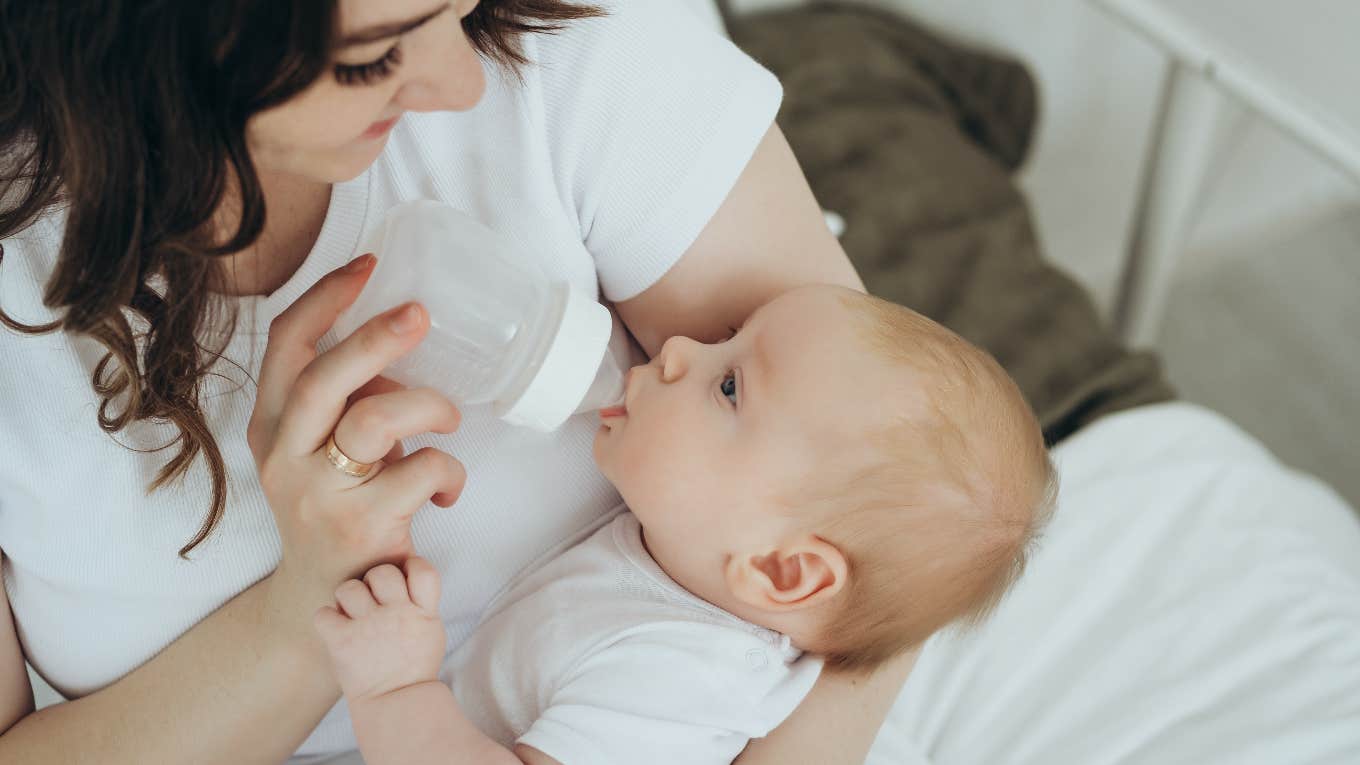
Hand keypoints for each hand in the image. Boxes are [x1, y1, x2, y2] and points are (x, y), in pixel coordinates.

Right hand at [247, 254, 465, 600]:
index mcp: (271, 424)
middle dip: (375, 338)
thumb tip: (401, 346)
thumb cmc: (339, 509)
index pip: (285, 345)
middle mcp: (284, 455)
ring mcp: (317, 494)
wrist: (329, 602)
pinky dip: (450, 471)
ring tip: (449, 416)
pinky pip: (420, 472)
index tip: (369, 264)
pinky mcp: (359, 526)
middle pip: (322, 378)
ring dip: (428, 406)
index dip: (326, 298)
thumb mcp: (326, 451)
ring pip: (374, 421)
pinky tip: (449, 490)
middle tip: (420, 313)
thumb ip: (351, 402)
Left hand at [314, 558, 446, 701]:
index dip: (411, 565)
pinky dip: (326, 619)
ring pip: (349, 588)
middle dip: (374, 581)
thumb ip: (421, 602)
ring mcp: (368, 626)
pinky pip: (323, 613)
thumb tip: (404, 576)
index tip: (403, 576)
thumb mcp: (431, 630)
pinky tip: (336, 628)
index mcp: (423, 611)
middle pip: (382, 571)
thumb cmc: (414, 666)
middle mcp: (396, 613)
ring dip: (348, 598)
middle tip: (372, 599)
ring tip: (352, 613)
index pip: (422, 570)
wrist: (397, 703)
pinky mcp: (342, 642)